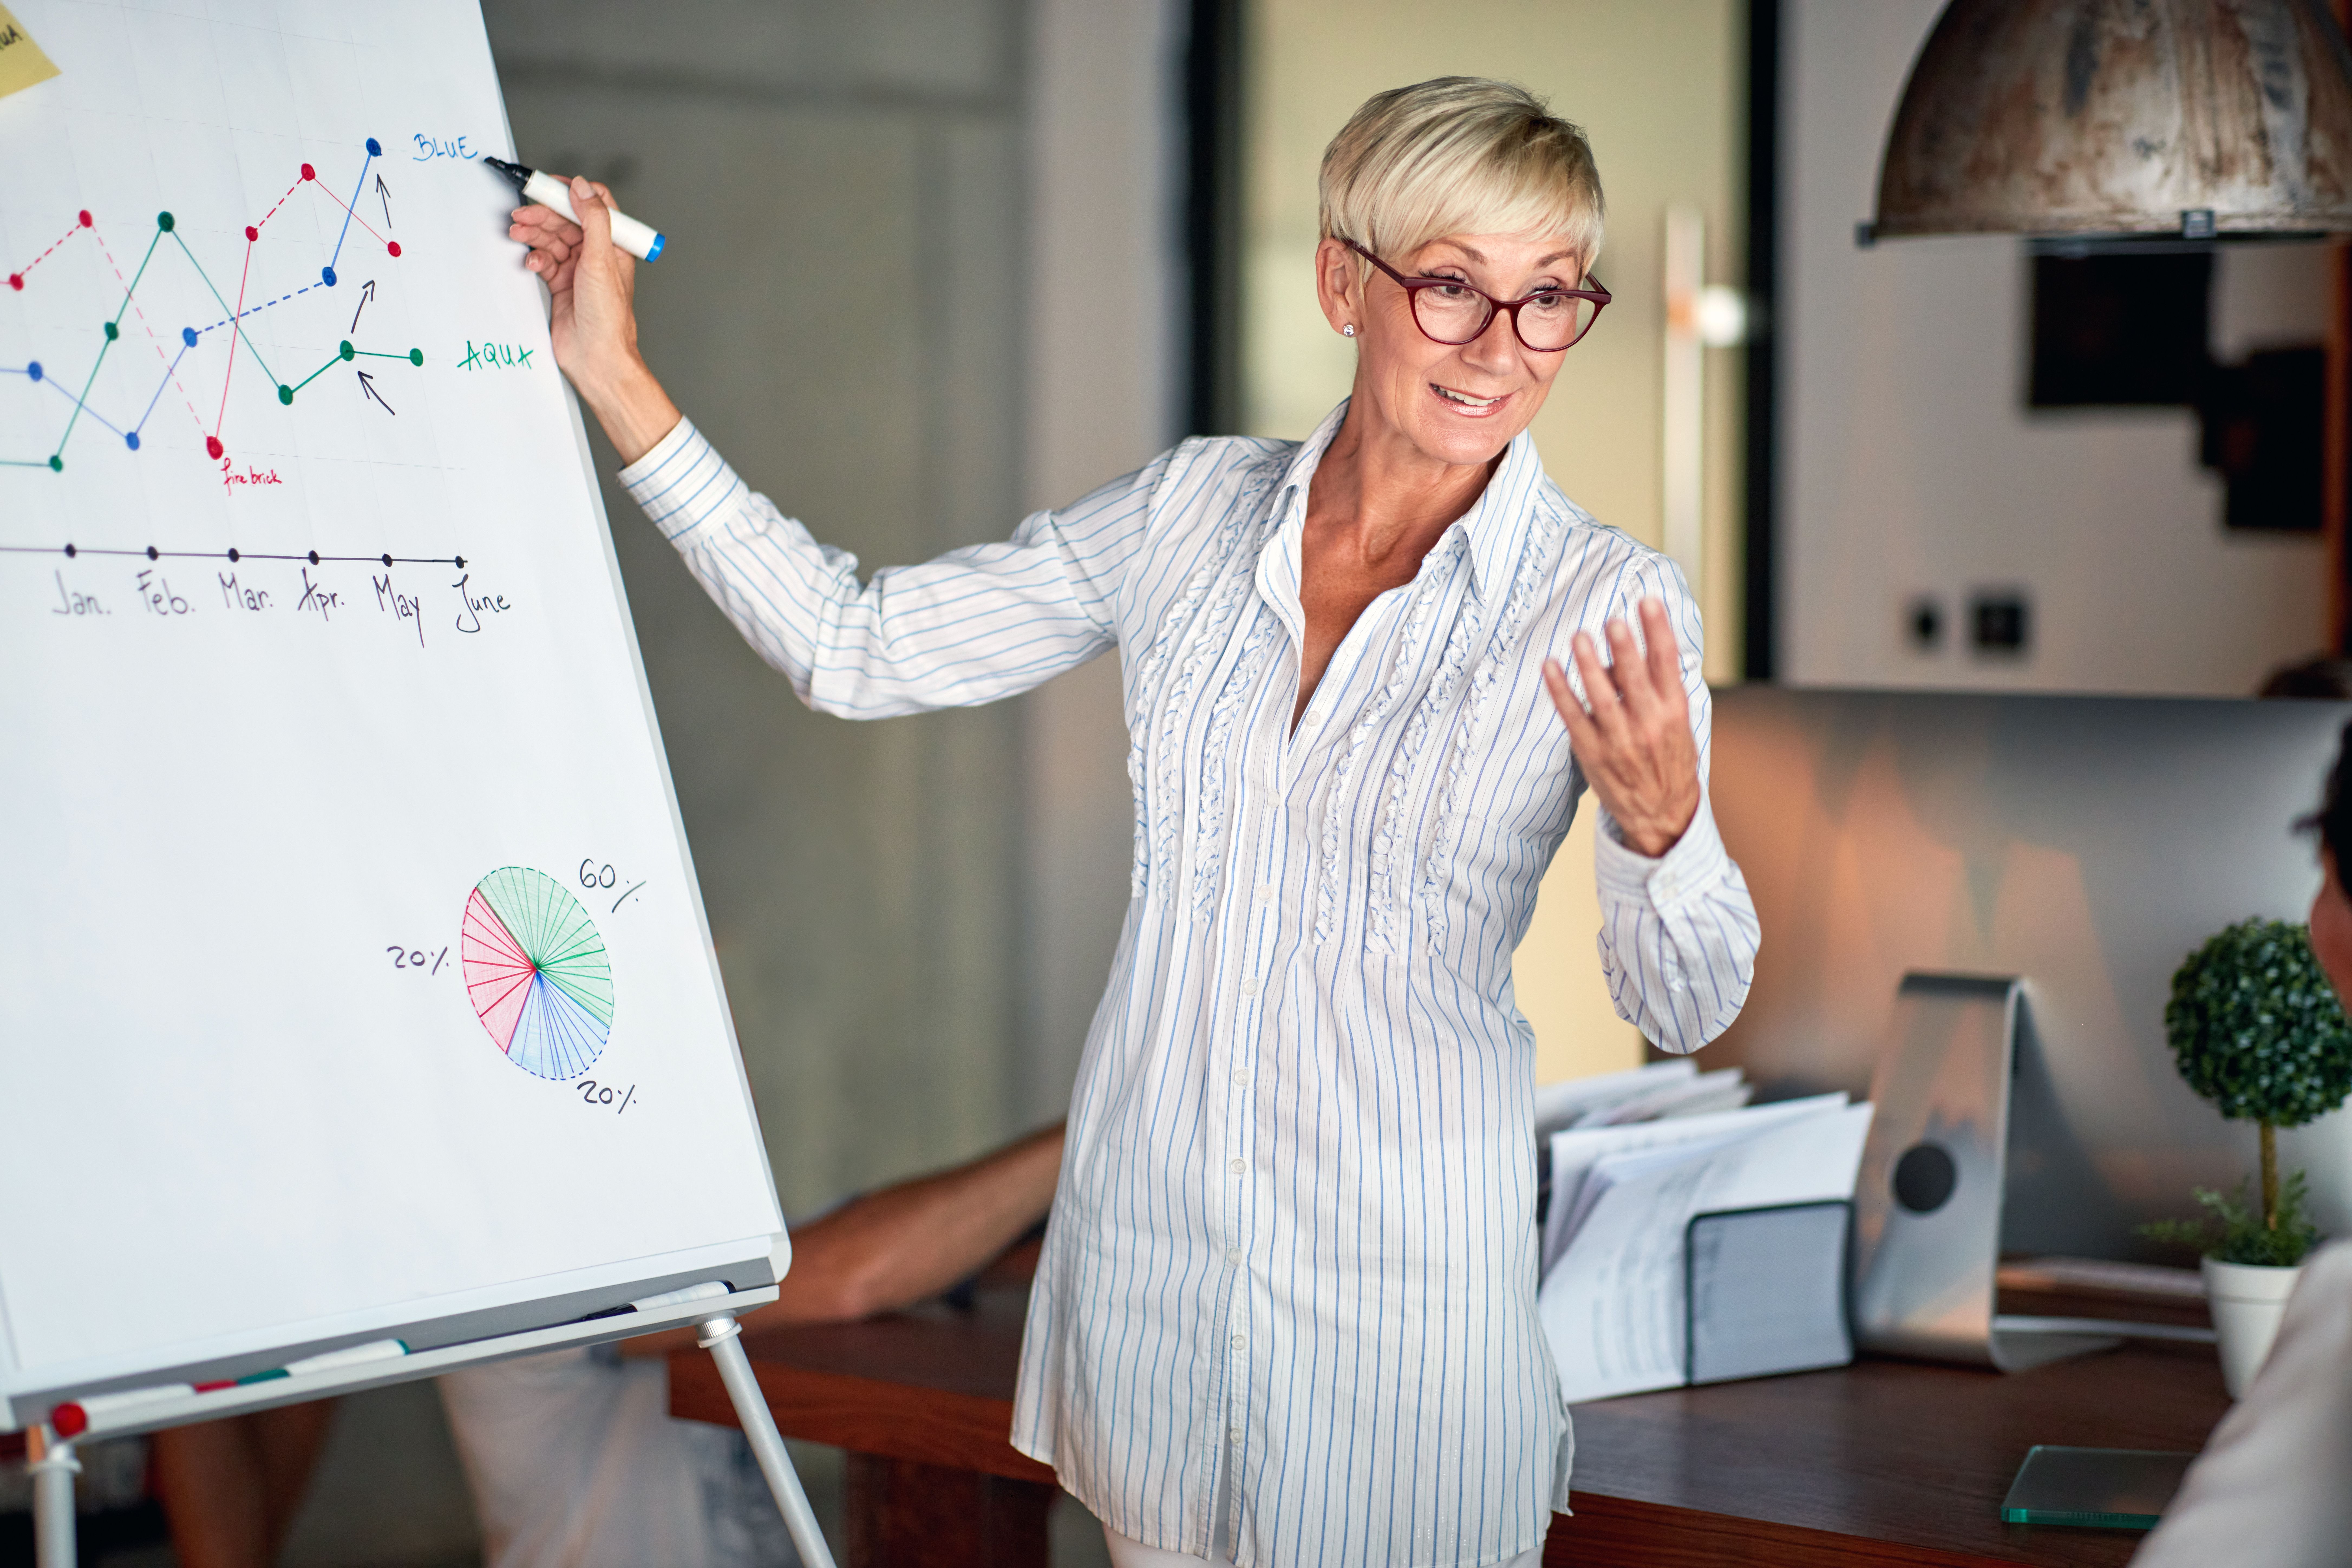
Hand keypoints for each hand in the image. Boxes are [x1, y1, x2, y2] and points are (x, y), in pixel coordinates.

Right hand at [508, 177, 679, 463]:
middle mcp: (596, 255)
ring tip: (518, 231)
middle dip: (543, 214)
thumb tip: (583, 187)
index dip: (570, 193)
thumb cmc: (608, 318)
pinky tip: (533, 262)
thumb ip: (593, 219)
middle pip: (566, 221)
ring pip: (551, 240)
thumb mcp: (602, 260)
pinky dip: (535, 258)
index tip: (548, 186)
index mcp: (614, 246)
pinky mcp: (560, 284)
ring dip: (534, 234)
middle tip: (522, 212)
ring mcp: (577, 269)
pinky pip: (544, 261)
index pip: (593, 206)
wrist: (596, 357)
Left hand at [1542, 598, 1701, 857]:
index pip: (1667, 663)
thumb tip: (1637, 651)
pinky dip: (1560, 691)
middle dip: (1624, 647)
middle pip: (1635, 678)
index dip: (1658, 630)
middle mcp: (1649, 725)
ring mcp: (1619, 741)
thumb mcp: (1679, 726)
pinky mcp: (1593, 753)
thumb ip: (1662, 691)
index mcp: (1674, 713)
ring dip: (1588, 665)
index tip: (1648, 602)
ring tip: (1580, 636)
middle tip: (1612, 620)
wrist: (1662, 815)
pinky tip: (1550, 667)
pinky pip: (1573, 717)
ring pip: (1601, 696)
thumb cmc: (1668, 762)